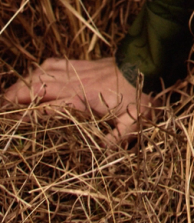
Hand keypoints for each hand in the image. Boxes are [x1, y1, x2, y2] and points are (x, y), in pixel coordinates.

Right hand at [2, 57, 154, 144]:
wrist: (150, 63)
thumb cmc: (141, 95)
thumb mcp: (133, 122)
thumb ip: (116, 140)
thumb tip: (102, 159)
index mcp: (82, 98)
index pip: (48, 107)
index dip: (29, 116)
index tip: (15, 125)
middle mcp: (74, 82)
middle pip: (36, 87)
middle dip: (15, 98)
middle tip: (3, 112)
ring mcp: (76, 71)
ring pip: (41, 73)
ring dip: (23, 85)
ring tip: (8, 99)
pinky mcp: (81, 64)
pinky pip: (54, 63)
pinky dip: (39, 70)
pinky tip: (32, 78)